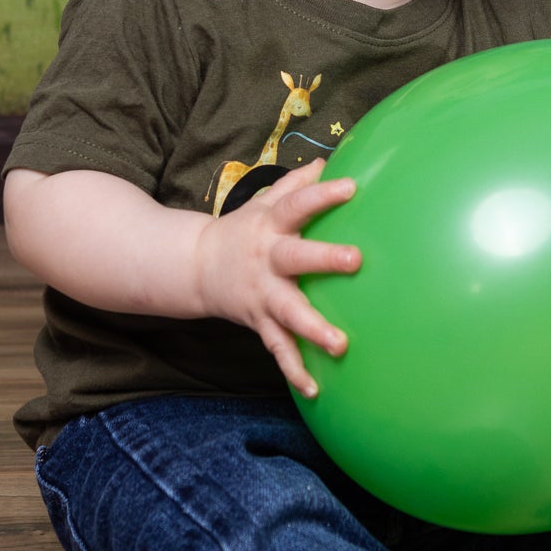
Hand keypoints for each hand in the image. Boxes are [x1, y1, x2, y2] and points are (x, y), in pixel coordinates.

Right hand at [191, 157, 359, 395]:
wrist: (195, 267)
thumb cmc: (243, 230)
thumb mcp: (263, 202)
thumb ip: (295, 183)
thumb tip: (327, 160)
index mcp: (270, 226)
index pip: (297, 204)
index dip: (322, 194)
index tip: (351, 187)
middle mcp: (267, 260)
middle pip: (296, 257)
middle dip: (324, 259)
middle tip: (355, 260)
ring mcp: (262, 294)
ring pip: (289, 313)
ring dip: (314, 329)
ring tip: (341, 344)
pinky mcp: (259, 322)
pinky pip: (278, 350)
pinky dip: (295, 371)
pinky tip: (316, 390)